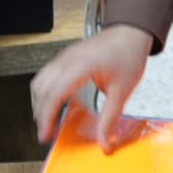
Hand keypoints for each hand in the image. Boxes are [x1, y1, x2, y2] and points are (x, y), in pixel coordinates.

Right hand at [29, 24, 153, 148]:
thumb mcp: (122, 91)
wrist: (132, 31)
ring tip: (50, 121)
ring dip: (41, 102)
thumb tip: (104, 142)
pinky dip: (46, 92)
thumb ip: (110, 119)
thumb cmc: (128, 53)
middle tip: (48, 134)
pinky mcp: (66, 57)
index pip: (53, 95)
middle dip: (41, 114)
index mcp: (80, 66)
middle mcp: (67, 59)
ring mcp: (65, 56)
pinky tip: (57, 104)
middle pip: (41, 89)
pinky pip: (47, 75)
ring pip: (40, 81)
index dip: (46, 118)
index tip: (45, 135)